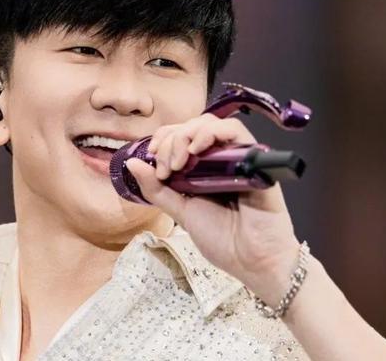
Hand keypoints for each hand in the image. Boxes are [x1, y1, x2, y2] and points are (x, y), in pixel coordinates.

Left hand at [125, 113, 301, 305]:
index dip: (162, 139)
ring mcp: (236, 155)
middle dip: (171, 140)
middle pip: (190, 126)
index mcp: (200, 168)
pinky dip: (211, 133)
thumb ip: (156, 189)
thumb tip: (131, 163)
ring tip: (179, 162)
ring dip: (187, 135)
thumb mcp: (181, 212)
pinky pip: (235, 130)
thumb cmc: (222, 239)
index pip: (178, 136)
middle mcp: (218, 158)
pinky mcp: (254, 157)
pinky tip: (197, 149)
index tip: (152, 157)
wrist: (252, 261)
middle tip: (166, 167)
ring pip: (209, 123)